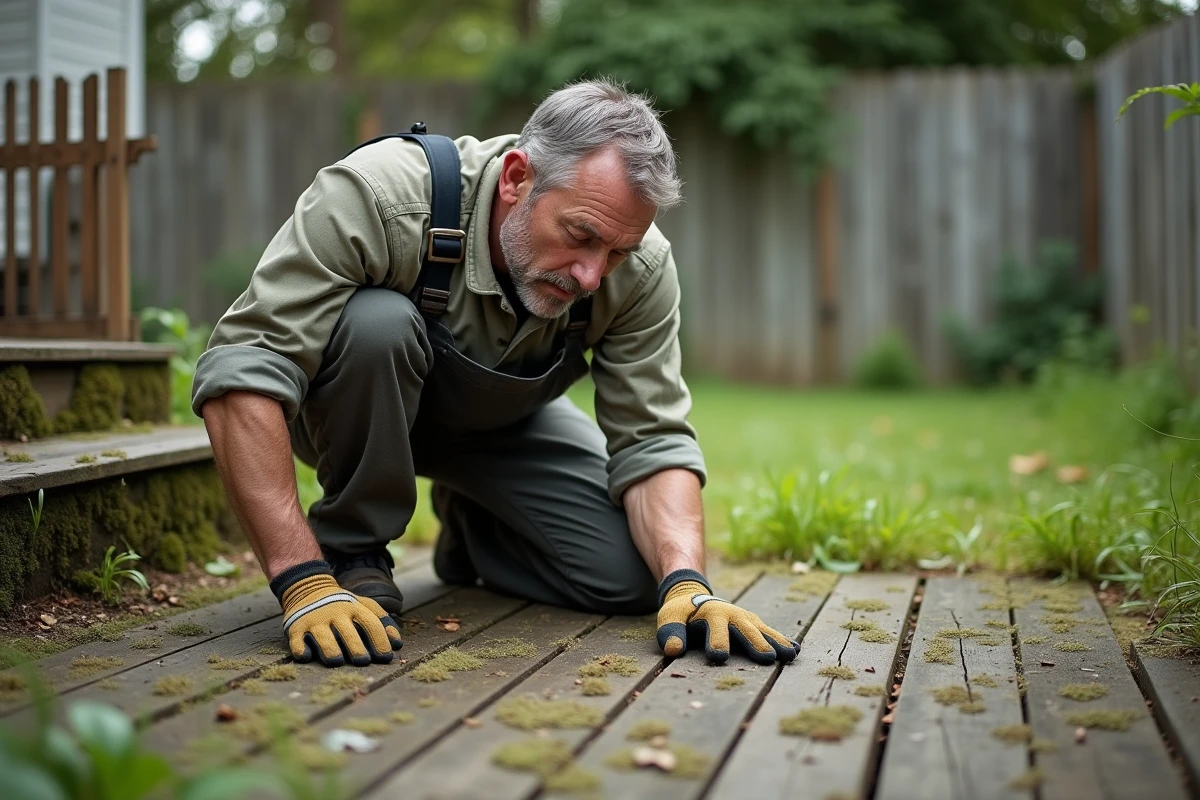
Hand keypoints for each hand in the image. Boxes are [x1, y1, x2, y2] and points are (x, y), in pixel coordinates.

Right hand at [271, 561, 402, 666]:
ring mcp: (314, 620)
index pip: (370, 623)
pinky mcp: (296, 628)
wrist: (308, 588)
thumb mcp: (363, 606)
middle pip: (347, 631)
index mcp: (354, 608)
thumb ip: (381, 621)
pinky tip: (306, 656)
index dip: (380, 639)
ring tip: (336, 661)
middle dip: (356, 647)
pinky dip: (300, 649)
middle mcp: (335, 613)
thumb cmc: (342, 604)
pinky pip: (297, 641)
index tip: (386, 656)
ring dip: (330, 649)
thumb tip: (398, 644)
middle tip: (363, 661)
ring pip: (323, 636)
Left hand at [656, 569, 798, 664]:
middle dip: (756, 643)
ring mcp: (746, 618)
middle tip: (767, 658)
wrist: (694, 594)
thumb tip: (673, 649)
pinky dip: (783, 639)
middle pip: (746, 631)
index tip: (719, 657)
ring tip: (790, 655)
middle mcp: (733, 614)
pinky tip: (796, 650)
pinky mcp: (753, 623)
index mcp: (711, 613)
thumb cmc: (681, 612)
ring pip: (763, 630)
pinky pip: (770, 631)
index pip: (715, 630)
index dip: (716, 642)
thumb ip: (670, 633)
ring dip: (776, 642)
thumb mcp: (670, 618)